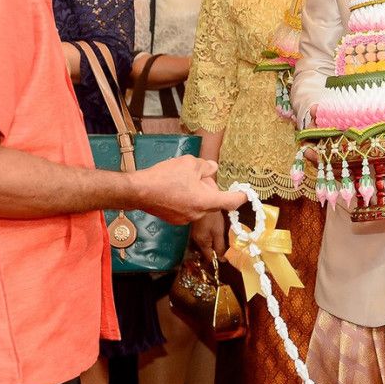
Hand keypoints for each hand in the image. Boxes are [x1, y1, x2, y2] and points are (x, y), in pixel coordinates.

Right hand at [131, 156, 247, 222]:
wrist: (138, 191)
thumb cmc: (165, 177)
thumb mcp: (190, 164)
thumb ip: (206, 166)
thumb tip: (212, 169)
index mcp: (205, 201)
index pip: (230, 201)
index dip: (240, 197)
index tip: (246, 194)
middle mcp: (198, 214)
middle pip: (212, 200)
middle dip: (208, 187)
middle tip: (195, 174)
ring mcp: (186, 219)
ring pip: (200, 203)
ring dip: (196, 193)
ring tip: (181, 181)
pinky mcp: (175, 220)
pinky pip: (188, 208)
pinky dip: (186, 199)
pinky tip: (173, 189)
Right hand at [188, 211, 227, 260]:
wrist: (200, 200)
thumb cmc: (211, 217)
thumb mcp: (218, 231)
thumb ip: (220, 245)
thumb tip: (222, 260)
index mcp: (202, 243)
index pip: (209, 258)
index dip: (217, 260)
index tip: (227, 259)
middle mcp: (196, 240)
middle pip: (206, 251)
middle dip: (215, 252)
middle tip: (227, 250)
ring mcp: (194, 233)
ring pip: (205, 244)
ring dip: (213, 244)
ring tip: (223, 241)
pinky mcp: (195, 227)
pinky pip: (203, 236)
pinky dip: (210, 237)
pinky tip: (215, 231)